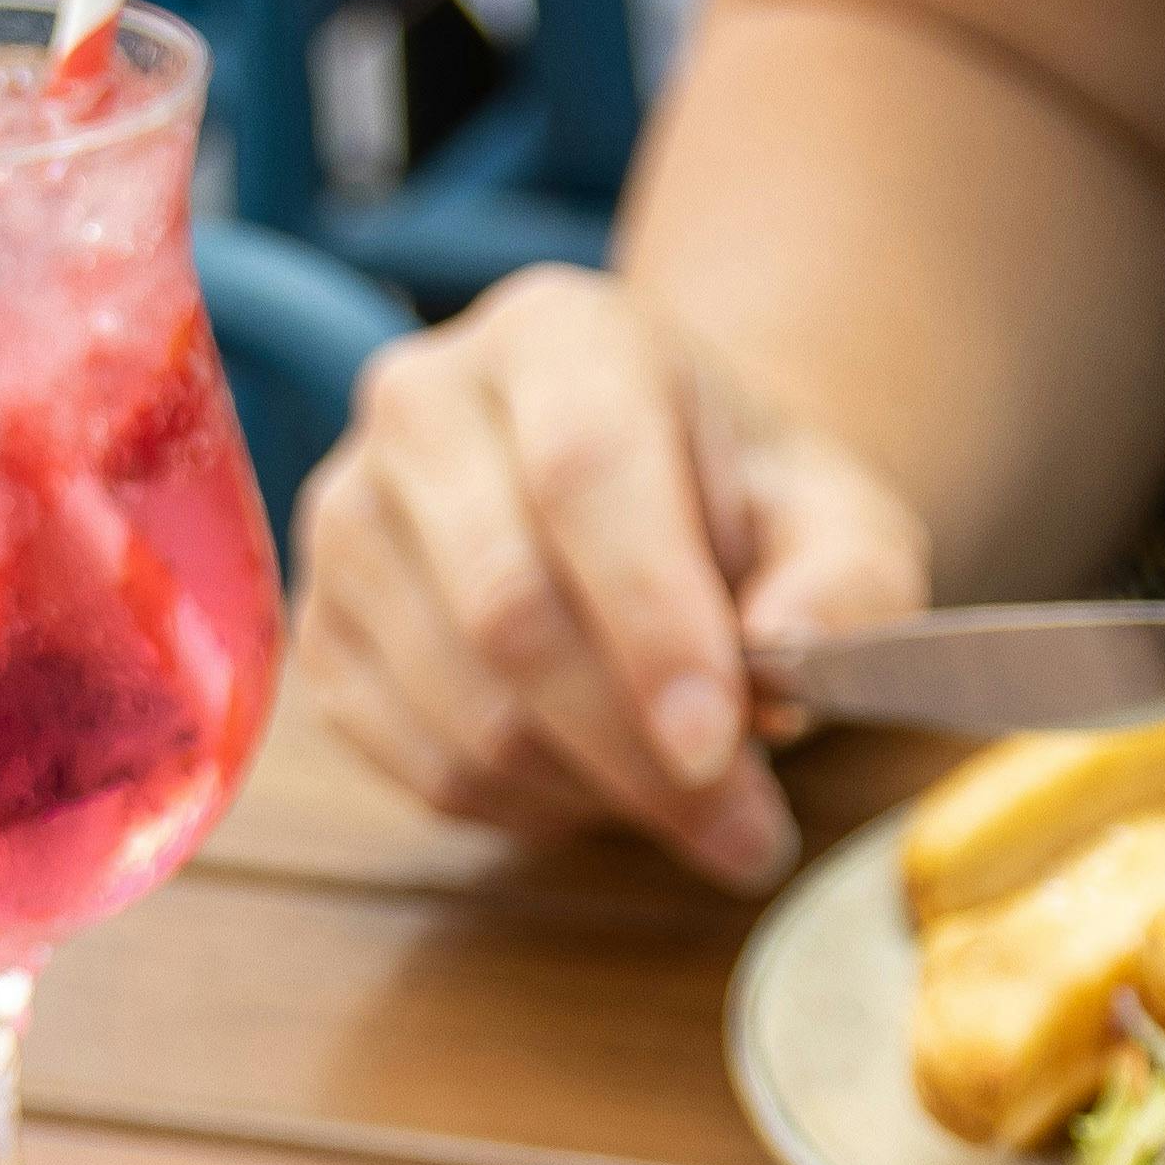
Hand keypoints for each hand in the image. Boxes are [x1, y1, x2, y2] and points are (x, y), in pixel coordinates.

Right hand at [293, 267, 940, 882]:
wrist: (647, 497)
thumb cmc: (743, 507)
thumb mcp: (839, 519)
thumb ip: (842, 580)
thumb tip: (784, 655)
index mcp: (560, 333)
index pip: (583, 474)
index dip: (649, 624)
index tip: (720, 745)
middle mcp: (423, 402)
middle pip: (508, 605)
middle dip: (634, 748)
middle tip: (745, 831)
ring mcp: (352, 517)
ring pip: (461, 703)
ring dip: (592, 791)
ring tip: (692, 804)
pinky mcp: (323, 627)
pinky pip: (418, 760)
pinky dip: (526, 807)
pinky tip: (601, 787)